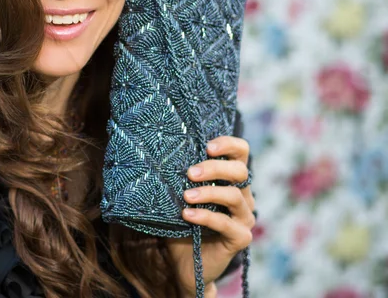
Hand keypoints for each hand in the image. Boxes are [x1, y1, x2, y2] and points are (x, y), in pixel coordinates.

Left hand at [165, 136, 255, 296]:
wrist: (185, 262)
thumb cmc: (182, 220)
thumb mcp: (180, 193)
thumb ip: (180, 175)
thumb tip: (161, 152)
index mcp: (231, 179)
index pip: (241, 152)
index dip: (229, 144)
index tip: (207, 146)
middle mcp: (243, 196)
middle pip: (240, 172)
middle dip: (214, 168)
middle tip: (190, 173)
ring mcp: (244, 218)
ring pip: (234, 196)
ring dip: (208, 193)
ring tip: (186, 196)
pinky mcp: (240, 238)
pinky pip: (226, 223)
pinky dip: (206, 216)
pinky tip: (188, 215)